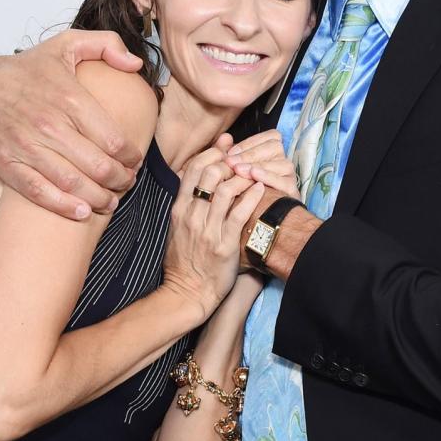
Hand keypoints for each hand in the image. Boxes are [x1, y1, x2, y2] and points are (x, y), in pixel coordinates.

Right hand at [0, 30, 144, 219]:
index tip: (134, 161)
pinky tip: (82, 212)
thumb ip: (106, 45)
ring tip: (111, 201)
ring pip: (73, 184)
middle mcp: (49, 125)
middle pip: (98, 166)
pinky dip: (64, 207)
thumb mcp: (67, 44)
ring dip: (99, 198)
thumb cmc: (28, 69)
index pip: (113, 139)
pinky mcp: (8, 164)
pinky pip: (39, 193)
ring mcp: (27, 147)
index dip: (131, 157)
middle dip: (120, 180)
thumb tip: (135, 63)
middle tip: (126, 182)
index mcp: (70, 98)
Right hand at [163, 148, 264, 321]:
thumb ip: (188, 202)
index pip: (193, 168)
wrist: (188, 292)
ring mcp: (207, 229)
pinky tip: (262, 189)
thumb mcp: (178, 227)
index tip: (228, 148)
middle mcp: (191, 215)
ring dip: (244, 176)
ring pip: (226, 189)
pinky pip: (240, 212)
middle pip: (211, 172)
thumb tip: (199, 178)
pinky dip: (253, 196)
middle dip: (231, 161)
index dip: (213, 153)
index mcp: (179, 208)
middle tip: (244, 161)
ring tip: (255, 173)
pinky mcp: (224, 243)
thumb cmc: (185, 260)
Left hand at [226, 130, 299, 199]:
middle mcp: (285, 162)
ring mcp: (290, 177)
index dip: (249, 142)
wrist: (255, 221)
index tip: (230, 152)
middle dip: (250, 153)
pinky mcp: (293, 193)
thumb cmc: (241, 192)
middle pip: (275, 147)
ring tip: (238, 170)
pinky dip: (268, 176)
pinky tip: (253, 175)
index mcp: (275, 153)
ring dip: (258, 164)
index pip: (270, 137)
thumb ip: (230, 154)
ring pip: (282, 163)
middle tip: (230, 162)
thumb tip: (224, 138)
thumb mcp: (234, 171)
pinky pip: (285, 182)